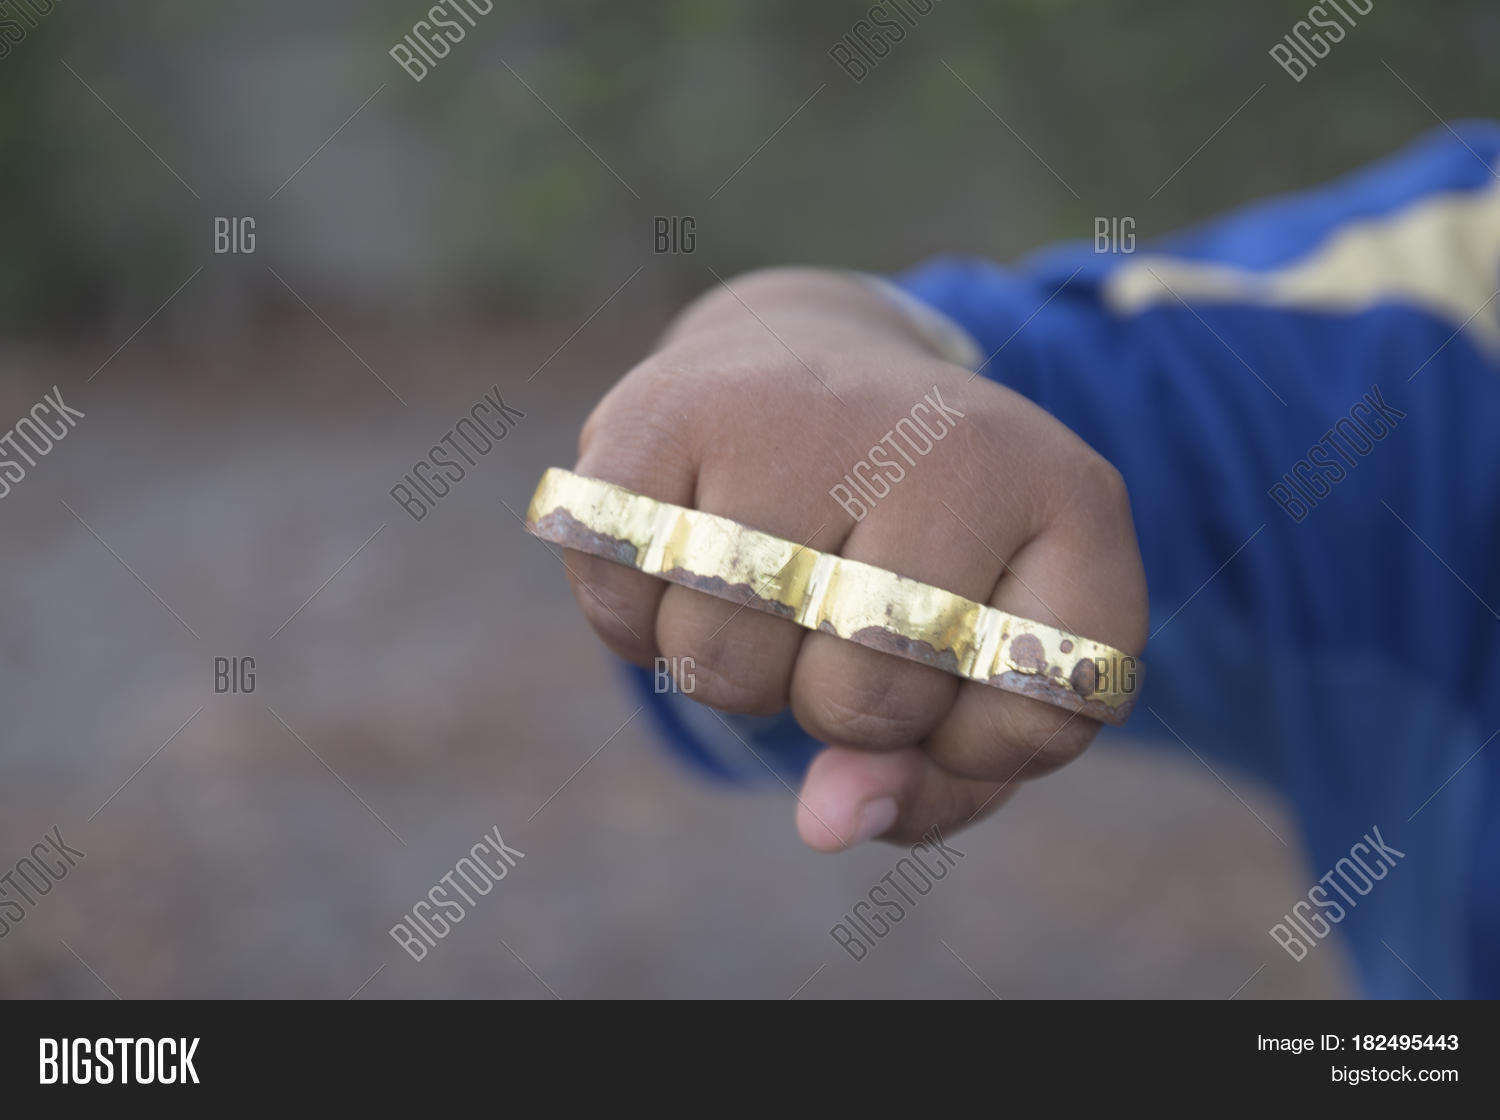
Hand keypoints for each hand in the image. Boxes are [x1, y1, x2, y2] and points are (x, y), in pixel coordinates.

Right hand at [561, 268, 1147, 848]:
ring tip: (763, 592)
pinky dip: (636, 625)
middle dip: (834, 707)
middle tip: (838, 625)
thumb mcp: (980, 662)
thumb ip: (940, 779)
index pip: (1033, 715)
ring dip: (729, 672)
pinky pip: (620, 599)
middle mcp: (942, 433)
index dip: (975, 741)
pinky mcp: (663, 405)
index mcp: (1064, 495)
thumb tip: (825, 821)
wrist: (814, 357)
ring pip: (724, 660)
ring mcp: (799, 407)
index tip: (956, 669)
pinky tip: (682, 566)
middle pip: (863, 697)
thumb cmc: (910, 547)